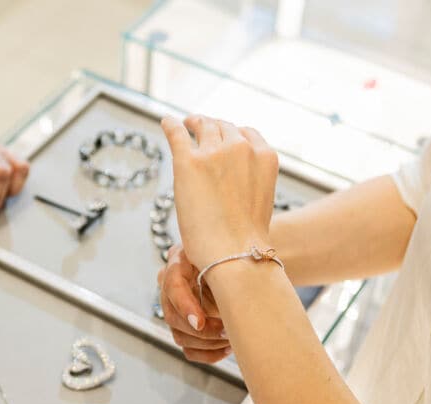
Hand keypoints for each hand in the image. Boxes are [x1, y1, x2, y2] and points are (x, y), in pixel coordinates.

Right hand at [158, 245, 230, 362]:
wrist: (230, 259)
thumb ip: (227, 269)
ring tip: (232, 338)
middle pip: (173, 317)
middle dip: (202, 331)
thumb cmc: (230, 254)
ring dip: (208, 343)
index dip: (184, 306)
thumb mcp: (227, 253)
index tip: (199, 322)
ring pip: (180, 336)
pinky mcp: (183, 327)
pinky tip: (227, 347)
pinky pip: (189, 350)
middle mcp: (169, 287)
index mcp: (178, 263)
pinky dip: (209, 353)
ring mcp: (174, 309)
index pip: (172, 286)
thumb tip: (238, 297)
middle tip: (227, 332)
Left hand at [160, 115, 278, 269]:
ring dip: (194, 124)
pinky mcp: (188, 162)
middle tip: (200, 127)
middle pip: (222, 127)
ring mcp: (214, 153)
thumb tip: (228, 185)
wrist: (235, 253)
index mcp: (264, 156)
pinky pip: (177, 134)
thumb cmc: (245, 240)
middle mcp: (241, 147)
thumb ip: (247, 181)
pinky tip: (166, 122)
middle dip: (212, 126)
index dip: (231, 134)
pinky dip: (171, 125)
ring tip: (186, 125)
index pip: (246, 133)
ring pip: (202, 126)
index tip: (222, 137)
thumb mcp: (259, 200)